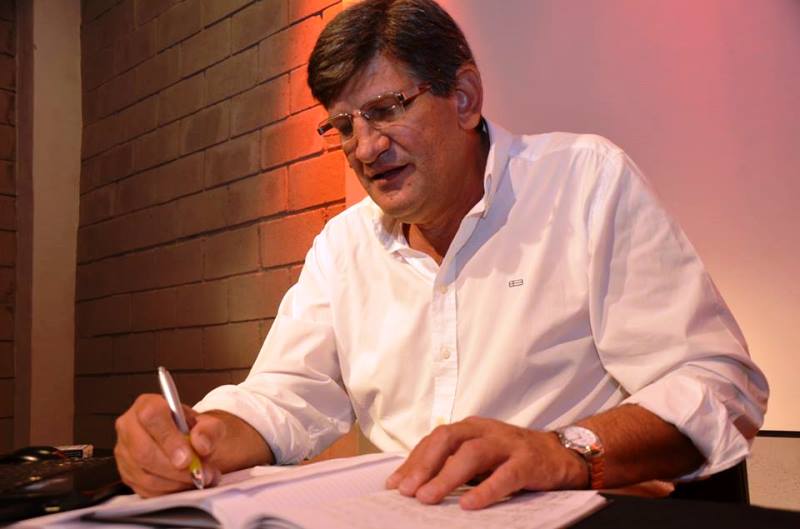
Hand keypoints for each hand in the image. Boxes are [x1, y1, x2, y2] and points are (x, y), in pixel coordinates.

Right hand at [114, 394, 222, 496]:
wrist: (192, 444)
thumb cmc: (195, 431)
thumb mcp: (210, 424)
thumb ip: (209, 430)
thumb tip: (200, 443)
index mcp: (147, 405)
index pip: (151, 417)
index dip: (169, 439)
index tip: (188, 457)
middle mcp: (129, 426)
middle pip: (143, 451)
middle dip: (174, 468)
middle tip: (198, 473)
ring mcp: (124, 452)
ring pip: (144, 474)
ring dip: (175, 481)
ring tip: (199, 478)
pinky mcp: (127, 474)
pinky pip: (145, 488)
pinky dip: (169, 490)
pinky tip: (185, 484)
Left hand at [385, 416, 586, 509]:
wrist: (561, 454)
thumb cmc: (513, 458)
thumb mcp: (481, 456)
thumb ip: (454, 464)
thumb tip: (419, 485)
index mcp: (471, 428)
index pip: (435, 440)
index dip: (414, 460)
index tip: (395, 484)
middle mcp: (486, 430)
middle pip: (449, 439)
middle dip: (424, 464)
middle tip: (407, 490)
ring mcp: (508, 444)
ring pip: (473, 454)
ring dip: (447, 476)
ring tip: (428, 498)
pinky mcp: (528, 462)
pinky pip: (505, 475)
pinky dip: (485, 490)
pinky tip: (469, 505)